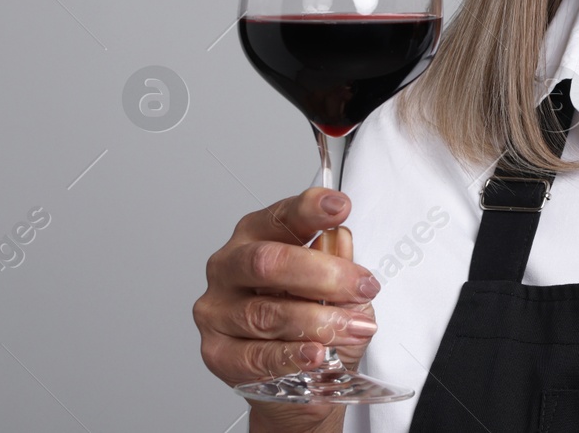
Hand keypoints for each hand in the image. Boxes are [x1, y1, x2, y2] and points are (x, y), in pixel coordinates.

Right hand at [193, 188, 380, 431]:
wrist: (301, 372)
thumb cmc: (314, 312)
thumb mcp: (335, 281)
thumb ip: (337, 260)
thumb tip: (339, 239)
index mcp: (257, 234)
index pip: (281, 215)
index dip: (310, 209)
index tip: (340, 207)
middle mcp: (229, 266)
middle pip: (268, 262)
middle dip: (323, 275)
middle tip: (362, 287)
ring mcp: (217, 310)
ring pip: (266, 313)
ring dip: (318, 322)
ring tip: (353, 328)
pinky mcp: (217, 352)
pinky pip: (256, 356)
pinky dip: (292, 355)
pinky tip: (316, 353)